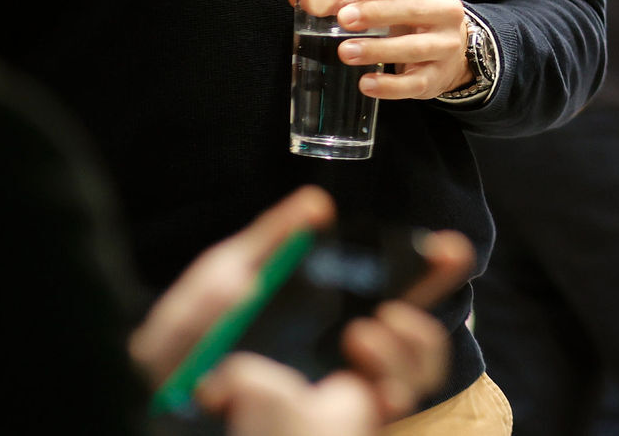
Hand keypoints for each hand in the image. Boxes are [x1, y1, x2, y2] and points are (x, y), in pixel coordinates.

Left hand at [130, 187, 474, 419]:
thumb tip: (317, 204)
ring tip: (372, 326)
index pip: (377, 298)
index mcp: (311, 327)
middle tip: (452, 251)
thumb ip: (266, 243)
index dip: (419, 274)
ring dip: (412, 337)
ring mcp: (345, 401)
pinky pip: (401, 394)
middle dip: (435, 289)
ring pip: (418, 366)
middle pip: (410, 330)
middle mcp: (335, 366)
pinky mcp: (349, 422)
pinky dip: (397, 366)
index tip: (444, 246)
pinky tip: (363, 350)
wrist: (166, 404)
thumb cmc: (181, 355)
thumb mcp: (217, 284)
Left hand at [290, 0, 471, 98]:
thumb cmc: (408, 17)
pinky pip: (414, 83)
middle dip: (378, 13)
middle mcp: (446, 12)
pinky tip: (366, 83)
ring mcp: (445, 46)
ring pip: (415, 47)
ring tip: (345, 52)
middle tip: (345, 18)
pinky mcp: (437, 77)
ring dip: (378, 50)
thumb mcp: (385, 1)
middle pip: (414, 9)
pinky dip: (389, 86)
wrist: (448, 52)